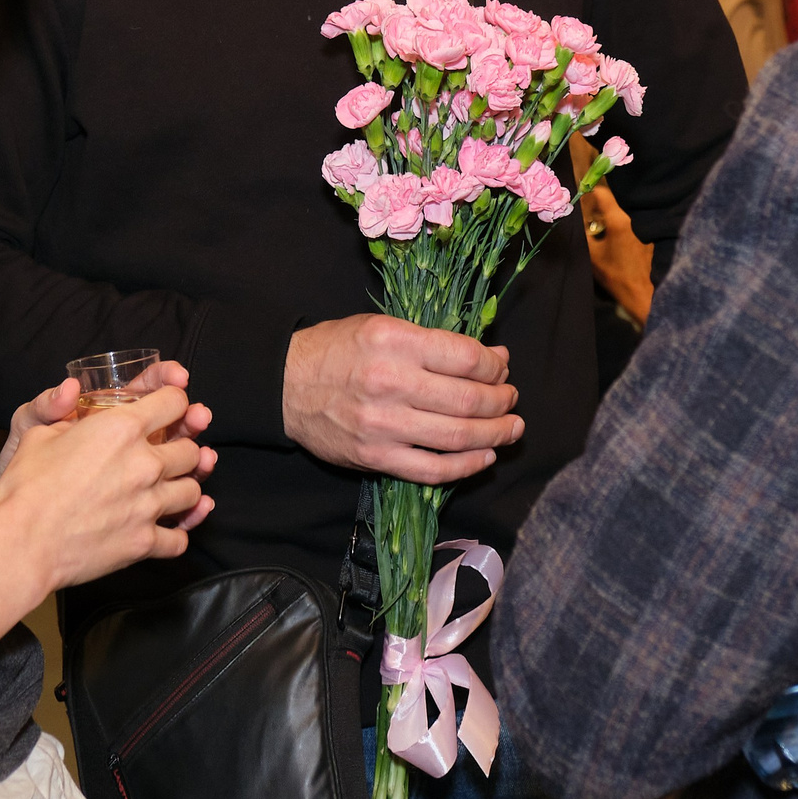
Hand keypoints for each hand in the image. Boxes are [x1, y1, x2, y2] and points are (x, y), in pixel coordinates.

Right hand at [0, 380, 215, 598]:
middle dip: (183, 448)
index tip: (170, 411)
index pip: (174, 401)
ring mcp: (149, 505)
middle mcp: (145, 463)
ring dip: (183, 488)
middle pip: (191, 449)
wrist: (21, 543)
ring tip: (168, 492)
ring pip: (194, 491)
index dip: (174, 402)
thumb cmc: (25, 487)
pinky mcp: (144, 542)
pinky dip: (175, 535)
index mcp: (122, 427)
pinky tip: (165, 529)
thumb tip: (72, 398)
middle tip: (167, 455)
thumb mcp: (39, 433)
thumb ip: (66, 413)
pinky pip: (180, 539)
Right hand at [284, 314, 520, 483]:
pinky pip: (433, 469)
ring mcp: (383, 424)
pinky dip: (466, 465)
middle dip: (501, 401)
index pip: (465, 358)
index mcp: (394, 341)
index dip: (494, 367)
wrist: (285, 386)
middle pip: (467, 399)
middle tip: (512, 400)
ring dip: (494, 434)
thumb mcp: (384, 328)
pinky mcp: (375, 457)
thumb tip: (495, 359)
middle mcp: (390, 382)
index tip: (502, 369)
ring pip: (456, 436)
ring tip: (511, 429)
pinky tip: (484, 456)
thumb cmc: (338, 350)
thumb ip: (437, 343)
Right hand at [580, 184, 654, 328]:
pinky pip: (632, 224)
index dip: (590, 191)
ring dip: (611, 217)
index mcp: (618, 220)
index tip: (581, 193)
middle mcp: (633, 219)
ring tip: (600, 225)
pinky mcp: (649, 237)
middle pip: (614, 202)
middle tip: (587, 212)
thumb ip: (582, 233)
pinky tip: (616, 238)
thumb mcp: (591, 254)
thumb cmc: (614, 274)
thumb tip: (572, 218)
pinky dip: (623, 227)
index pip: (602, 193)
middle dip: (599, 206)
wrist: (640, 293)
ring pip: (623, 214)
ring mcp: (644, 227)